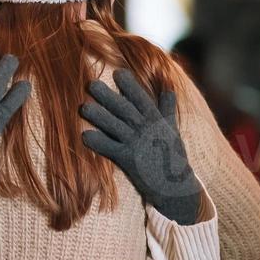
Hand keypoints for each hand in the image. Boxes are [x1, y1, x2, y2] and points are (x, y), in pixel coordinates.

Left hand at [80, 70, 202, 224]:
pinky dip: (99, 143)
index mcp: (156, 120)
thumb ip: (167, 109)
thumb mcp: (172, 129)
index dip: (131, 86)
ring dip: (99, 117)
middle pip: (124, 110)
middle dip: (108, 97)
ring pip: (115, 127)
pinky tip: (85, 136)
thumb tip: (169, 89)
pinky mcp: (129, 160)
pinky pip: (111, 149)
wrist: (175, 186)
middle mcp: (145, 130)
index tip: (118, 73)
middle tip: (91, 84)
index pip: (142, 99)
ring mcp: (137, 145)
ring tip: (83, 107)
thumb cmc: (172, 155)